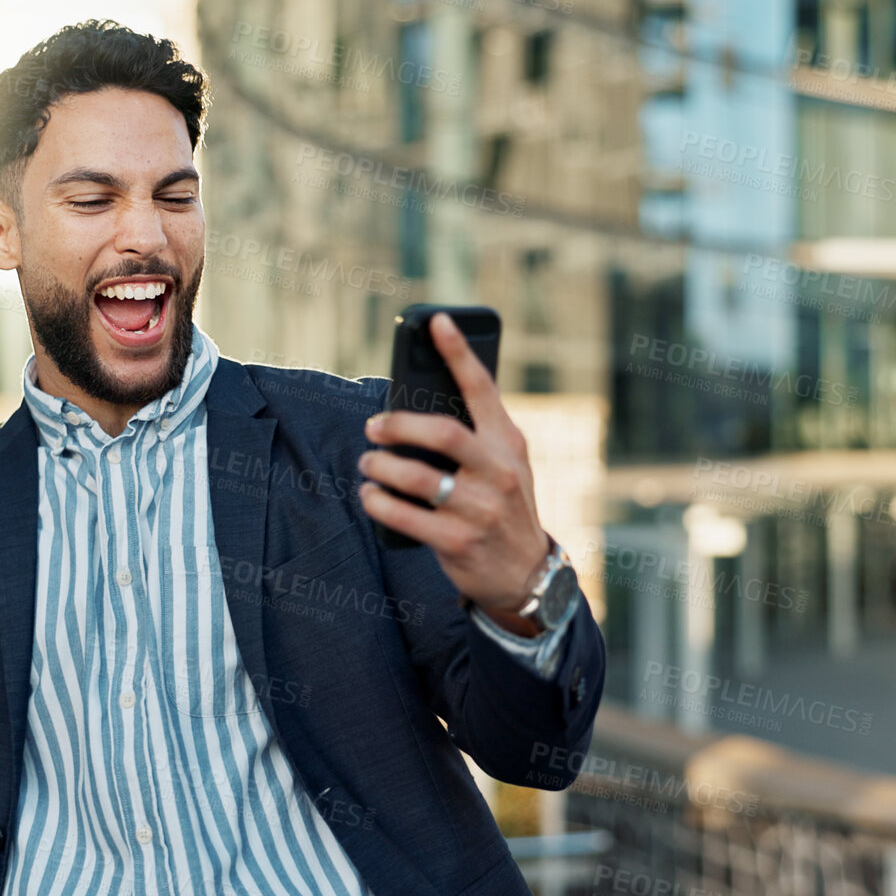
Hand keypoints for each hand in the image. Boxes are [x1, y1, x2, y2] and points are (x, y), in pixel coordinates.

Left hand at [358, 312, 551, 634]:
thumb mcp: (506, 465)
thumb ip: (476, 435)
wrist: (526, 573)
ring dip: (381, 466)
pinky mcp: (457, 541)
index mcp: (508, 443)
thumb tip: (417, 405)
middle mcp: (498, 472)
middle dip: (399, 424)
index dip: (459, 352)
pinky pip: (404, 516)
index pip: (483, 388)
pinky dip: (378, 502)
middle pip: (442, 432)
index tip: (437, 321)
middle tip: (373, 426)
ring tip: (369, 462)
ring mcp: (479, 509)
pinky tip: (370, 494)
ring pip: (416, 476)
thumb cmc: (504, 506)